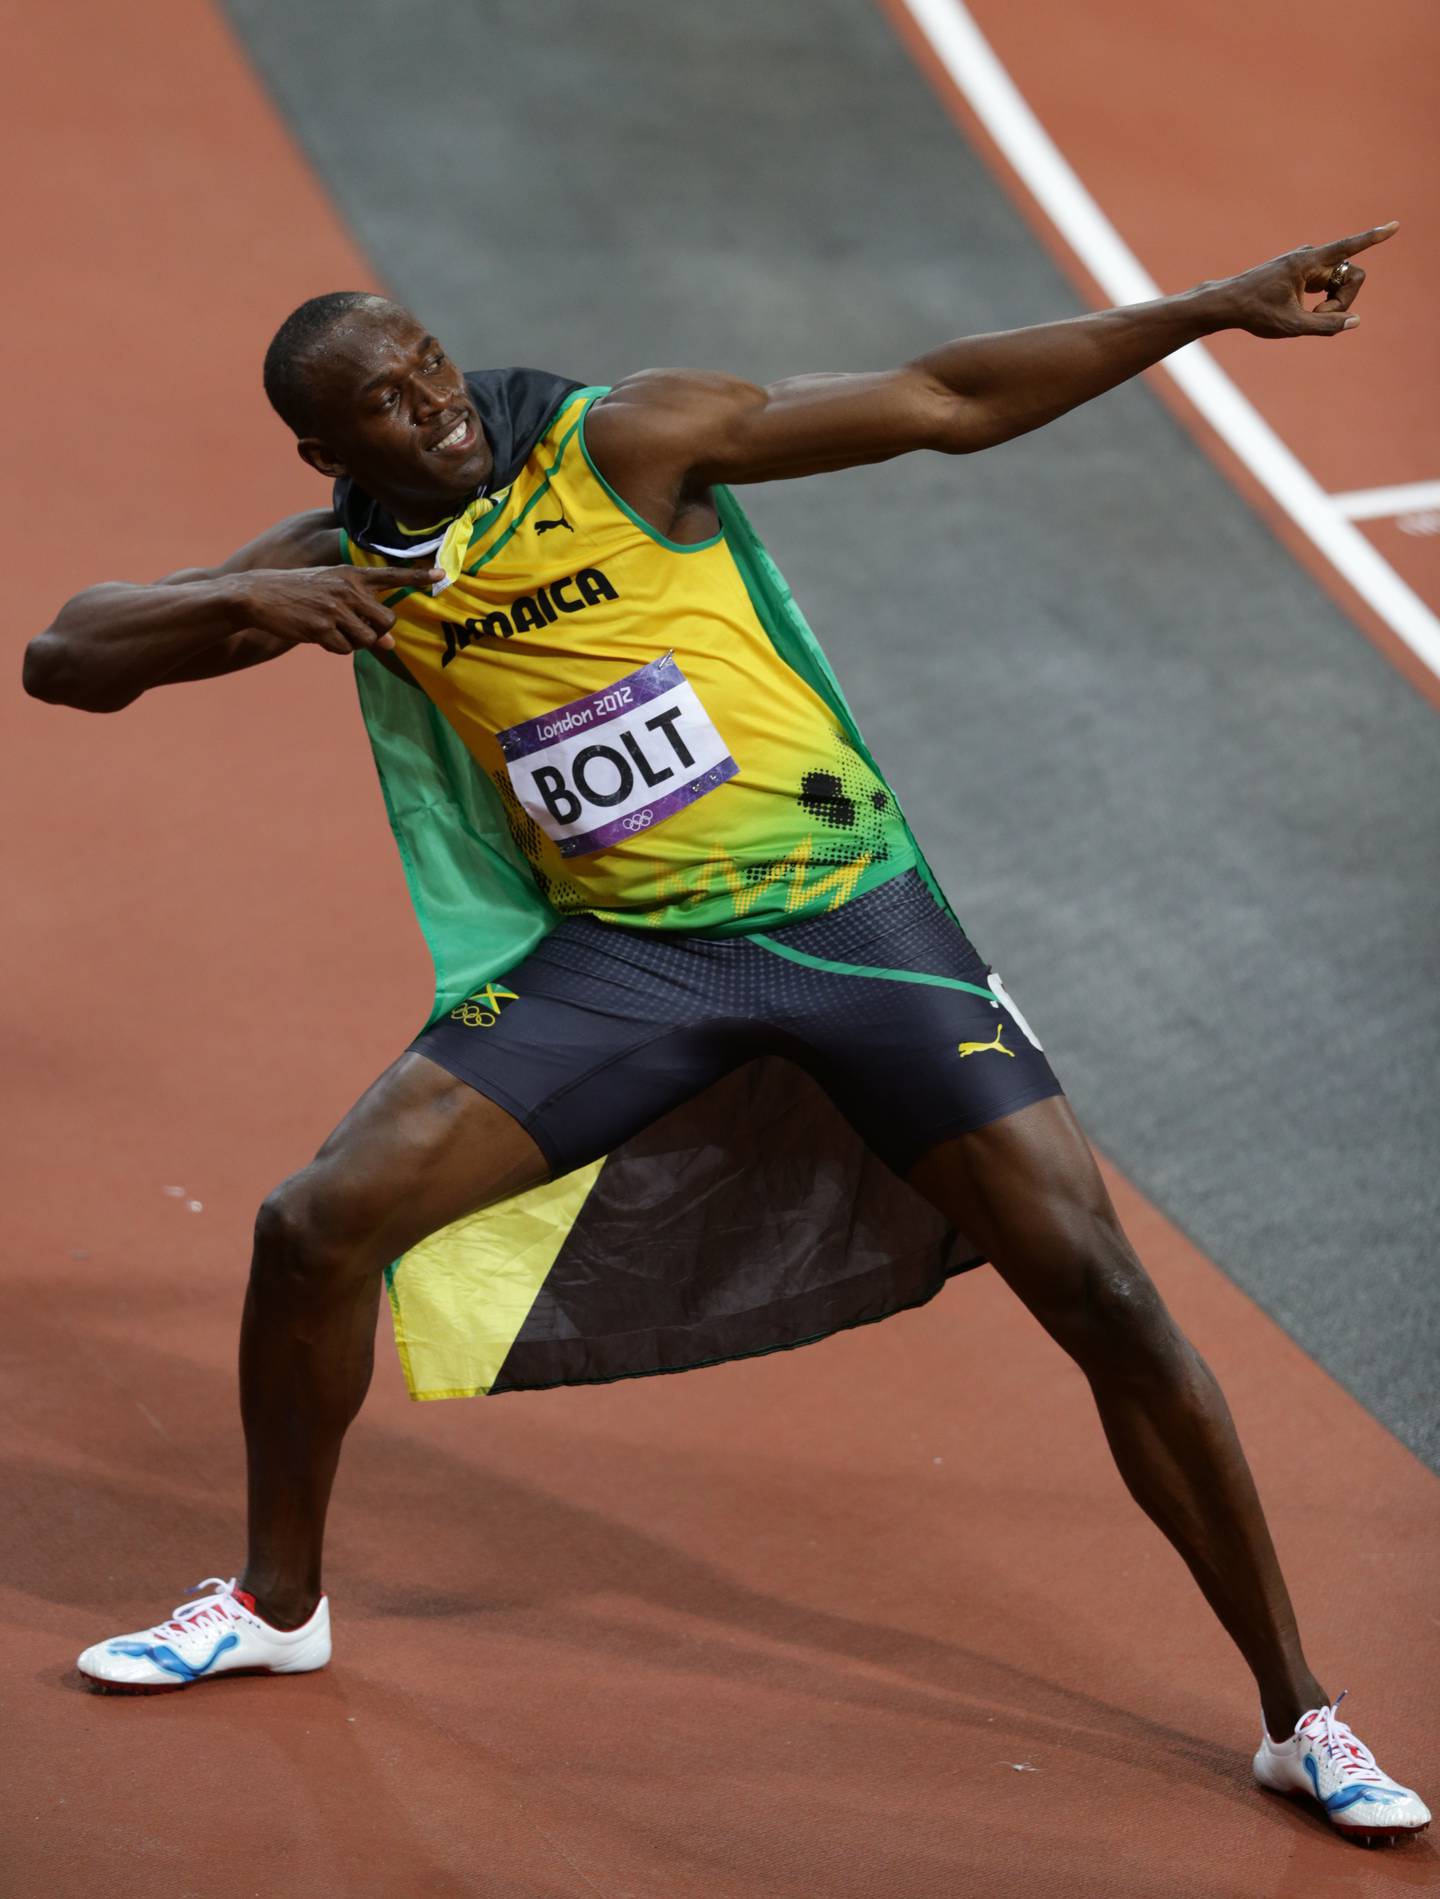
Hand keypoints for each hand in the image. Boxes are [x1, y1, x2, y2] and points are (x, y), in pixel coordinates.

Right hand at [229, 564, 443, 655]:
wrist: (258, 595)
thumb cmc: (300, 594)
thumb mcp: (332, 593)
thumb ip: (363, 613)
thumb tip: (392, 643)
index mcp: (351, 574)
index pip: (391, 574)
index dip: (418, 576)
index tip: (443, 574)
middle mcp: (348, 588)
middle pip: (387, 621)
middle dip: (378, 632)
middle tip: (355, 628)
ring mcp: (335, 608)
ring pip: (368, 639)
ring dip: (354, 642)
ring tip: (331, 629)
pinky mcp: (322, 627)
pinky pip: (345, 649)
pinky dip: (336, 648)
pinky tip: (318, 634)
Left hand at [1218, 221, 1397, 338]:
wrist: (1228, 303)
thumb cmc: (1255, 313)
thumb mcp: (1291, 326)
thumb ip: (1325, 325)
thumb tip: (1355, 320)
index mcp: (1307, 262)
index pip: (1348, 247)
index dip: (1374, 238)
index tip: (1395, 226)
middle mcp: (1310, 257)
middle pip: (1350, 276)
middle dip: (1343, 300)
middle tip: (1319, 316)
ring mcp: (1307, 263)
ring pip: (1340, 282)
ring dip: (1332, 303)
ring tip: (1307, 314)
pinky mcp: (1303, 272)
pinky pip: (1329, 285)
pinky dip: (1324, 301)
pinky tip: (1310, 309)